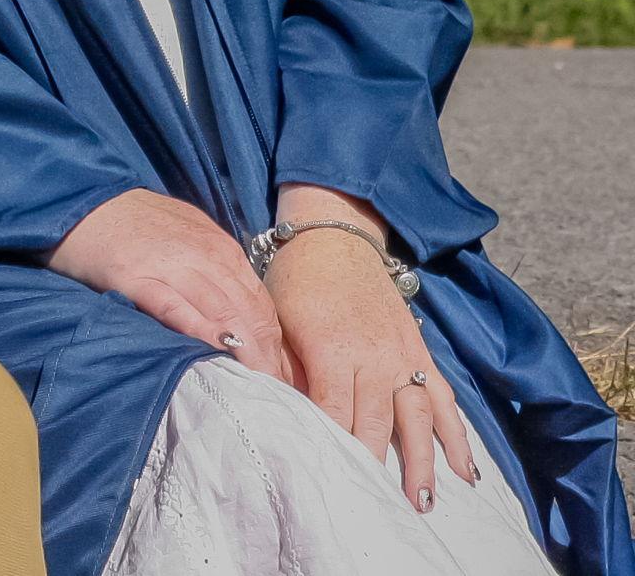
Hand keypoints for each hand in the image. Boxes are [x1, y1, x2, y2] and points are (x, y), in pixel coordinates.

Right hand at [47, 188, 292, 383]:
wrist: (81, 199)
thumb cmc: (134, 221)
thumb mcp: (187, 234)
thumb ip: (216, 267)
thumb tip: (244, 311)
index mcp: (219, 246)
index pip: (262, 304)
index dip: (278, 347)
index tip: (285, 380)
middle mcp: (204, 254)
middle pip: (251, 314)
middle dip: (270, 361)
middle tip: (279, 398)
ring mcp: (171, 265)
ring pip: (225, 314)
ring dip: (248, 357)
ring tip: (258, 393)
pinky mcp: (137, 277)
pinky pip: (178, 309)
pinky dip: (203, 334)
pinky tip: (218, 356)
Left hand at [266, 224, 477, 508]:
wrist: (333, 235)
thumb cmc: (296, 277)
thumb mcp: (277, 316)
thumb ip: (284, 366)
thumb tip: (286, 413)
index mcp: (332, 348)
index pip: (335, 412)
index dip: (334, 447)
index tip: (333, 481)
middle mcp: (374, 356)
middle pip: (376, 423)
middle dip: (376, 468)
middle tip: (376, 509)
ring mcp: (402, 354)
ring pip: (418, 418)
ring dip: (423, 463)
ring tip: (424, 503)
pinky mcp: (419, 350)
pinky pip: (443, 397)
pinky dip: (457, 434)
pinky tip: (467, 470)